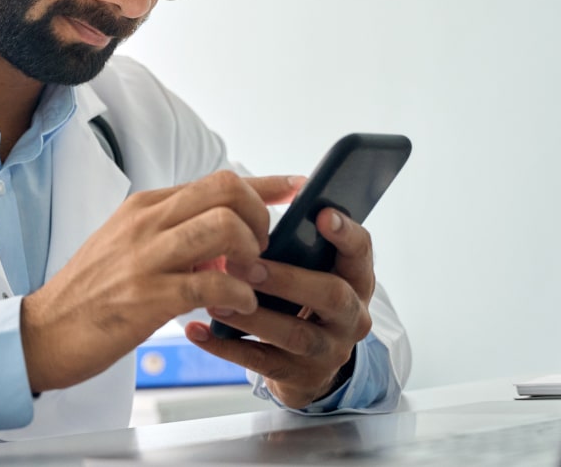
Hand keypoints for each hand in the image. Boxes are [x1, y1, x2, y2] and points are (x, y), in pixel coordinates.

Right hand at [21, 171, 303, 392]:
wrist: (42, 332)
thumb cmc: (90, 294)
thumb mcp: (129, 248)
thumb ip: (175, 237)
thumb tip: (225, 240)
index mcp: (145, 207)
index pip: (216, 180)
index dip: (264, 183)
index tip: (296, 187)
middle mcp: (147, 222)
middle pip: (226, 191)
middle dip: (260, 218)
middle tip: (261, 251)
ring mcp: (146, 258)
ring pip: (224, 228)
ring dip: (250, 255)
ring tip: (249, 279)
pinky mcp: (147, 297)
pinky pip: (213, 286)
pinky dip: (237, 297)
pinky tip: (237, 309)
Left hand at [184, 207, 374, 407]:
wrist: (308, 364)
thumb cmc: (303, 299)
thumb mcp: (312, 268)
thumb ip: (302, 234)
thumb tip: (292, 183)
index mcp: (355, 279)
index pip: (361, 251)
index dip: (345, 233)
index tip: (321, 214)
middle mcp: (351, 315)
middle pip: (331, 295)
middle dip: (287, 279)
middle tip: (245, 265)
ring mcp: (328, 350)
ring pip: (296, 334)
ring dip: (253, 315)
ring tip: (215, 299)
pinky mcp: (299, 377)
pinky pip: (262, 362)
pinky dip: (227, 346)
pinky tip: (198, 330)